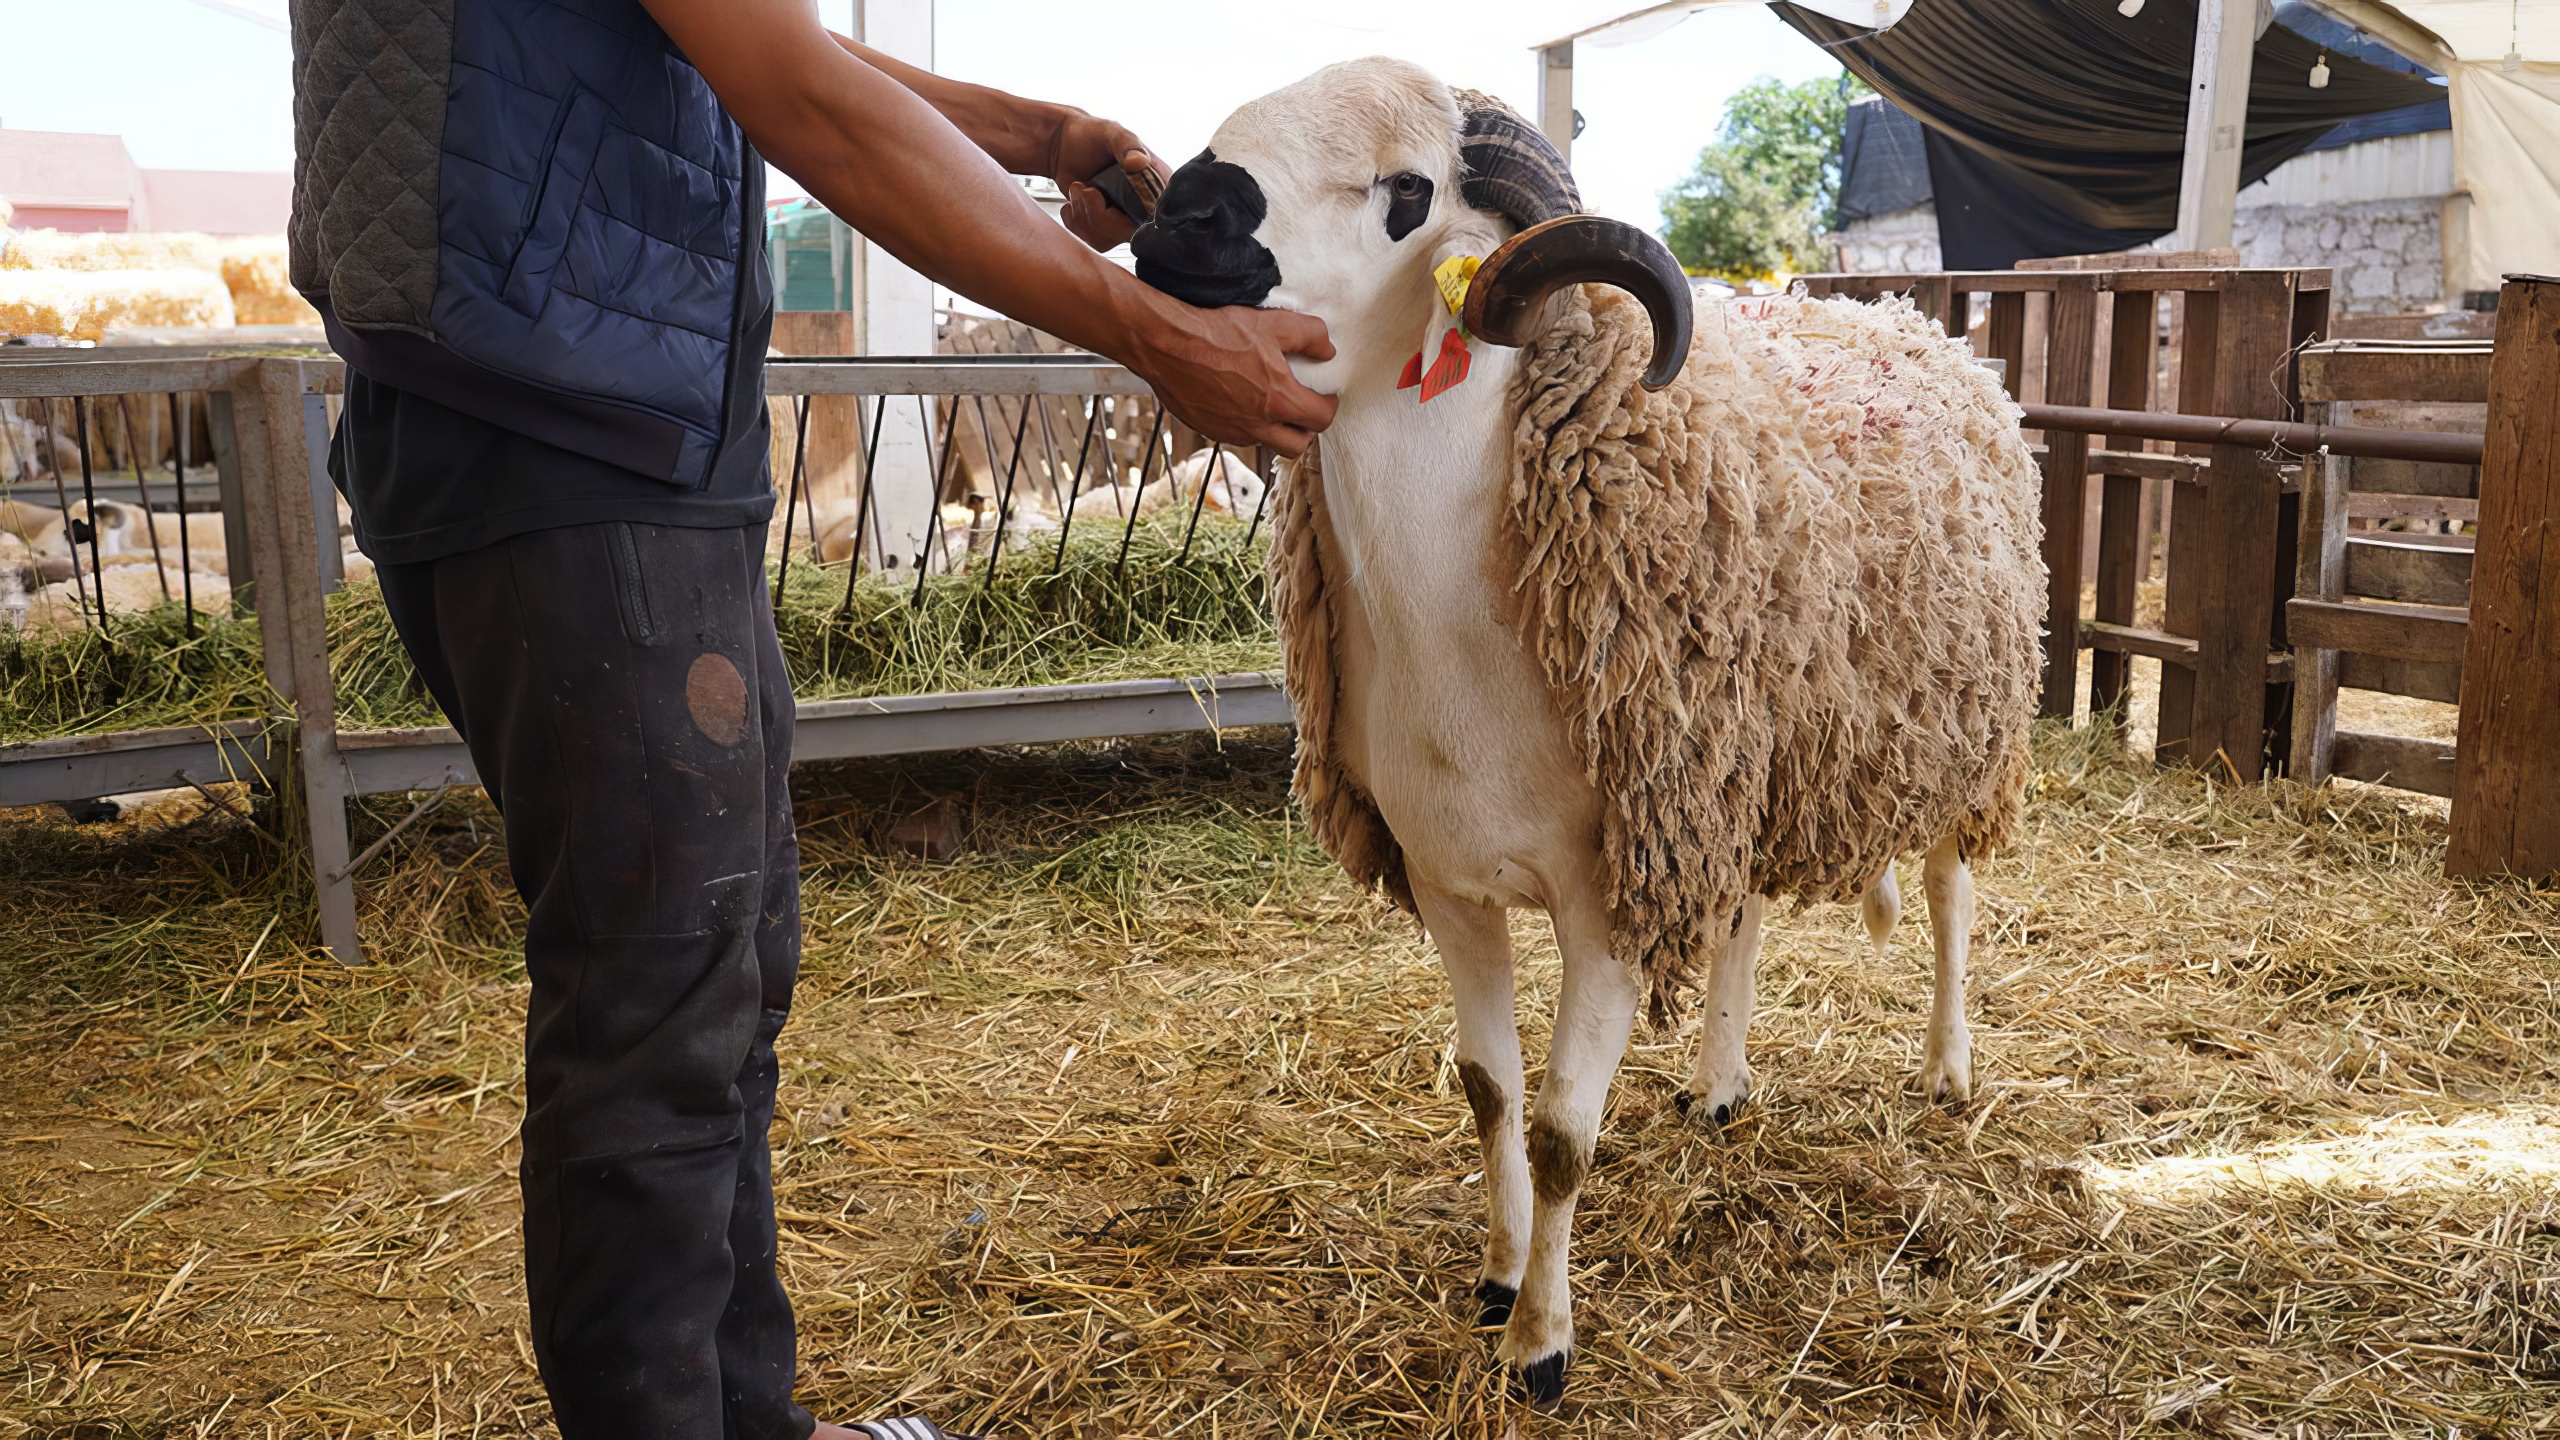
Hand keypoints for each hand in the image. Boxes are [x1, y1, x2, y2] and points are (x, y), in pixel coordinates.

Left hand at [1045, 111, 1168, 250]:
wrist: (1061, 145)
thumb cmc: (1090, 134)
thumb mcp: (1111, 132)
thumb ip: (1127, 144)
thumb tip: (1139, 163)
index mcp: (1157, 182)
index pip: (1160, 213)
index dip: (1136, 214)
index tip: (1109, 202)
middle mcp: (1144, 205)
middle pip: (1129, 231)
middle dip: (1099, 214)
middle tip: (1086, 190)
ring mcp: (1123, 218)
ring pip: (1108, 239)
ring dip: (1083, 215)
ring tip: (1078, 190)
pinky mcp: (1104, 228)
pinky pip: (1092, 242)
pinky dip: (1075, 223)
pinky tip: (1073, 203)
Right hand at [1128, 299, 1338, 455]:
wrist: (1165, 343)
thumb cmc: (1217, 331)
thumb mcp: (1273, 323)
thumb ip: (1309, 336)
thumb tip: (1327, 350)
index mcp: (1278, 401)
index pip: (1321, 420)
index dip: (1329, 406)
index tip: (1324, 394)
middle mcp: (1256, 425)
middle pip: (1297, 445)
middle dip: (1306, 428)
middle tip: (1302, 406)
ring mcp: (1230, 432)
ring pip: (1266, 443)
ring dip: (1275, 428)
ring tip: (1270, 402)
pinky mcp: (1209, 430)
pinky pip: (1237, 437)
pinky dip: (1247, 425)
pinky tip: (1239, 399)